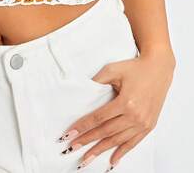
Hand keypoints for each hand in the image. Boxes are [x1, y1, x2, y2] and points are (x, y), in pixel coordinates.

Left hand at [58, 49, 175, 169]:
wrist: (158, 69)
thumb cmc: (134, 68)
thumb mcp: (112, 70)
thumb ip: (97, 81)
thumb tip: (82, 93)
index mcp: (125, 102)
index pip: (98, 118)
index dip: (83, 126)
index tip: (70, 134)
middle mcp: (135, 116)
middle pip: (106, 132)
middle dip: (87, 141)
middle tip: (73, 147)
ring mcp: (143, 123)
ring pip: (118, 140)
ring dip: (101, 150)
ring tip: (87, 158)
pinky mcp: (148, 126)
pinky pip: (133, 143)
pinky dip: (122, 152)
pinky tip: (112, 160)